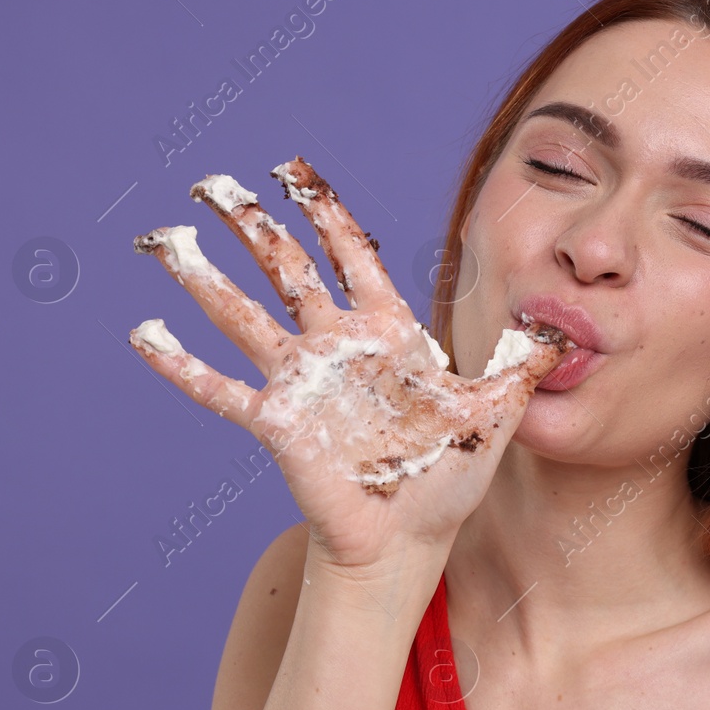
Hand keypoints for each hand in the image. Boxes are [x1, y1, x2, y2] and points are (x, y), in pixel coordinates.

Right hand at [127, 158, 573, 568]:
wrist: (413, 540)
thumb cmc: (450, 476)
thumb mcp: (498, 410)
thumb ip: (524, 362)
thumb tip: (566, 326)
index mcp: (385, 331)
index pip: (350, 254)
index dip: (323, 211)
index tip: (293, 169)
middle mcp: (337, 346)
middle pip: (285, 268)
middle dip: (250, 223)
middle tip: (210, 183)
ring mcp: (303, 382)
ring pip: (241, 315)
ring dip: (203, 278)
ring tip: (163, 237)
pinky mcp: (279, 423)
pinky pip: (220, 389)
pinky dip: (181, 364)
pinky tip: (144, 333)